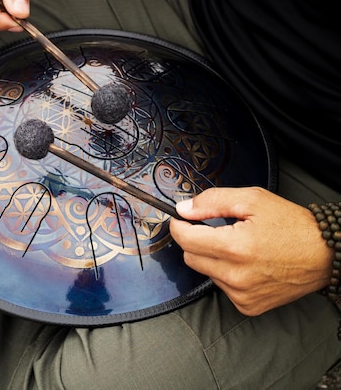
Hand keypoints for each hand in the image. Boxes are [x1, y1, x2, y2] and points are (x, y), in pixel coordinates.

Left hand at [170, 187, 331, 315]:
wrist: (325, 255)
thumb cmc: (293, 226)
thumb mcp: (252, 200)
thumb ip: (212, 202)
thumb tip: (183, 209)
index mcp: (235, 248)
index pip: (185, 240)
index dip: (179, 226)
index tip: (182, 220)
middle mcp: (235, 276)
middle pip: (190, 257)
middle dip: (196, 241)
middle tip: (216, 231)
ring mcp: (241, 294)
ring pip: (206, 272)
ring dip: (213, 259)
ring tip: (239, 248)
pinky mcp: (248, 306)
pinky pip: (221, 287)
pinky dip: (227, 275)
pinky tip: (247, 265)